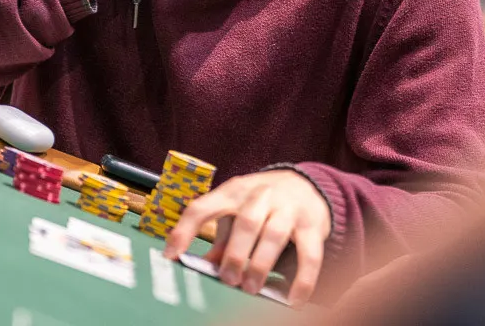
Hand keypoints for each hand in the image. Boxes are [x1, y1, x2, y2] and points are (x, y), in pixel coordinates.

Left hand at [164, 170, 330, 307]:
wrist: (305, 185)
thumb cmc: (262, 203)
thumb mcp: (237, 212)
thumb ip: (221, 239)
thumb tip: (200, 266)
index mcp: (233, 191)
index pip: (203, 206)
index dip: (184, 230)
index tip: (171, 255)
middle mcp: (261, 194)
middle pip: (245, 222)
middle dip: (235, 254)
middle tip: (228, 280)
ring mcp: (289, 207)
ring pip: (274, 234)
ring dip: (260, 265)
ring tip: (251, 288)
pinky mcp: (312, 224)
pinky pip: (309, 254)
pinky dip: (302, 279)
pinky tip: (293, 299)